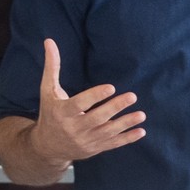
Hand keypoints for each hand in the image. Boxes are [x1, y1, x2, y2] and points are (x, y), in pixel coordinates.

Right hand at [19, 39, 145, 171]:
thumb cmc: (49, 113)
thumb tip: (49, 41)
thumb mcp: (47, 91)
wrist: (47, 147)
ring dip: (125, 123)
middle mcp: (74, 128)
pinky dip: (127, 139)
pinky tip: (141, 131)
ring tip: (141, 114)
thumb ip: (52, 67)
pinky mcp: (94, 148)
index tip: (111, 87)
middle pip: (97, 118)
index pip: (80, 104)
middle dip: (115, 108)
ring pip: (107, 132)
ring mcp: (85, 140)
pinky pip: (112, 144)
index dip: (95, 96)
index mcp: (62, 112)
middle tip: (132, 96)